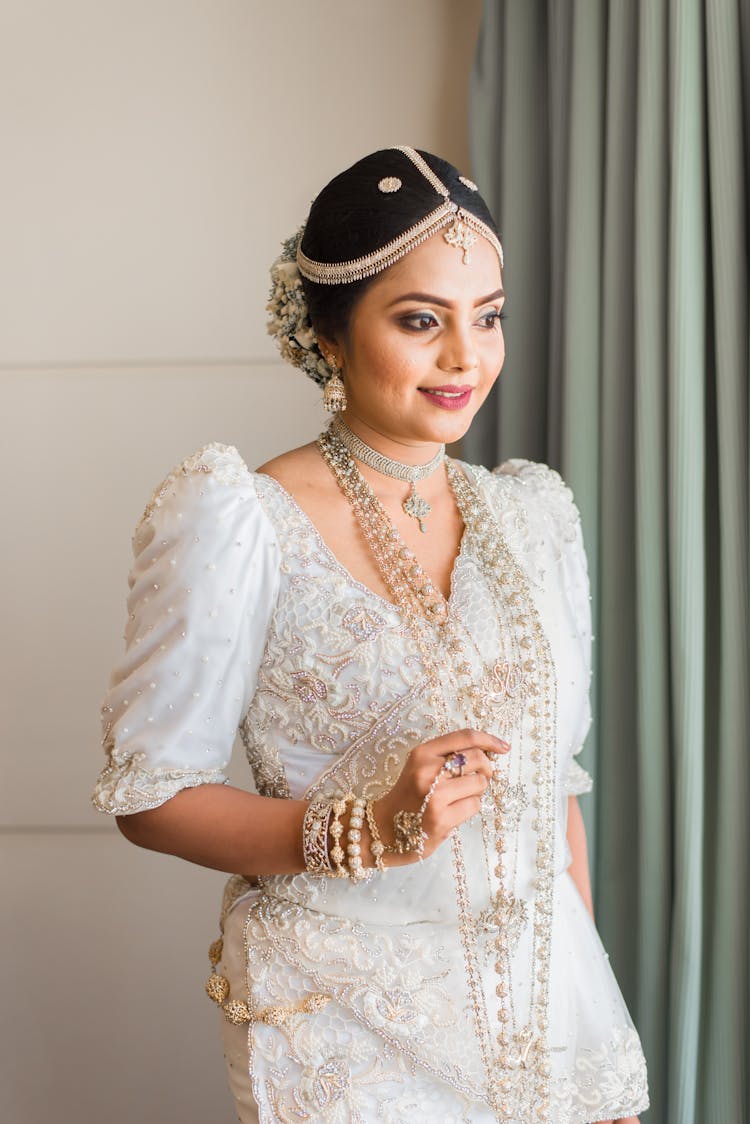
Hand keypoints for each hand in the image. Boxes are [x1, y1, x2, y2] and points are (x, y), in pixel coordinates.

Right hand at [373, 729, 509, 863]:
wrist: (384, 829)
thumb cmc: (410, 797)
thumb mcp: (421, 766)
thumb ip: (448, 756)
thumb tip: (490, 752)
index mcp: (422, 753)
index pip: (465, 737)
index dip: (489, 739)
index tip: (503, 747)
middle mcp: (427, 770)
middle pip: (477, 759)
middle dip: (485, 769)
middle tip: (478, 779)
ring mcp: (434, 795)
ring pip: (480, 783)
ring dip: (477, 791)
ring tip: (460, 798)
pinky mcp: (441, 818)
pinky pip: (475, 805)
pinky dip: (471, 808)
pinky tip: (455, 811)